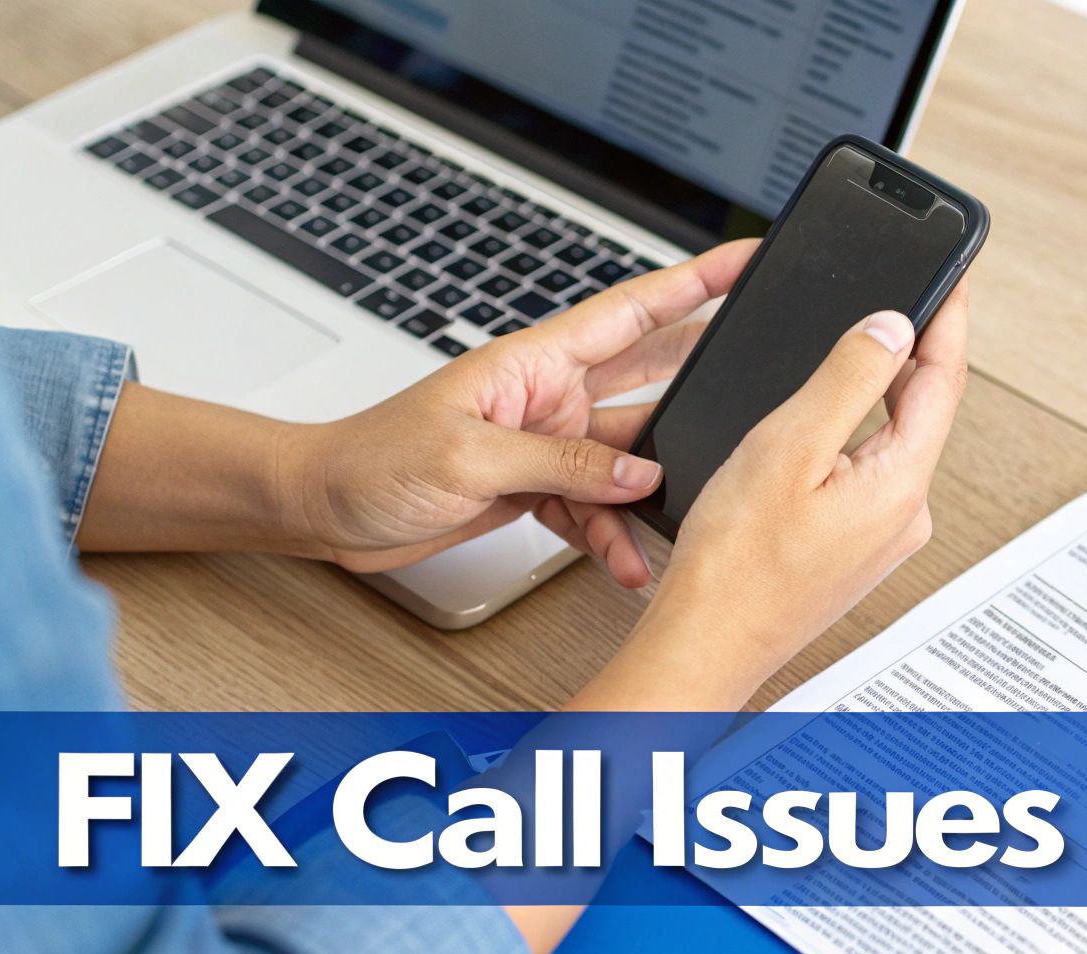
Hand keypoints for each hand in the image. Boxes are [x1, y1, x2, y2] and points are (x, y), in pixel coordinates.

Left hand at [279, 239, 759, 579]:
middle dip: (704, 378)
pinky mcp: (536, 487)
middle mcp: (550, 396)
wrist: (322, 511)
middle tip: (764, 376)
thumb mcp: (470, 456)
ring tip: (679, 522)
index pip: (633, 310)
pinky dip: (612, 536)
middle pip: (650, 377)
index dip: (695, 282)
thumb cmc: (370, 460)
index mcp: (536, 361)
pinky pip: (596, 508)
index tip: (748, 258)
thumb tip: (641, 472)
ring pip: (628, 460)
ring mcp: (547, 443)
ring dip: (651, 493)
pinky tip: (624, 561)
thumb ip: (563, 463)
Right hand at [628, 281, 971, 690]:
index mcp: (900, 485)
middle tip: (907, 295)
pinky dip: (854, 435)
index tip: (951, 275)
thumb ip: (847, 378)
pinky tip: (825, 424)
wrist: (707, 643)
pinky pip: (866, 474)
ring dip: (879, 393)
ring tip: (864, 346)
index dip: (946, 319)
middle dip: (912, 351)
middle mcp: (904, 516)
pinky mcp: (852, 550)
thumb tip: (893, 327)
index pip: (943, 381)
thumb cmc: (735, 563)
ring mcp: (880, 538)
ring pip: (891, 443)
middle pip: (922, 410)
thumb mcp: (789, 446)